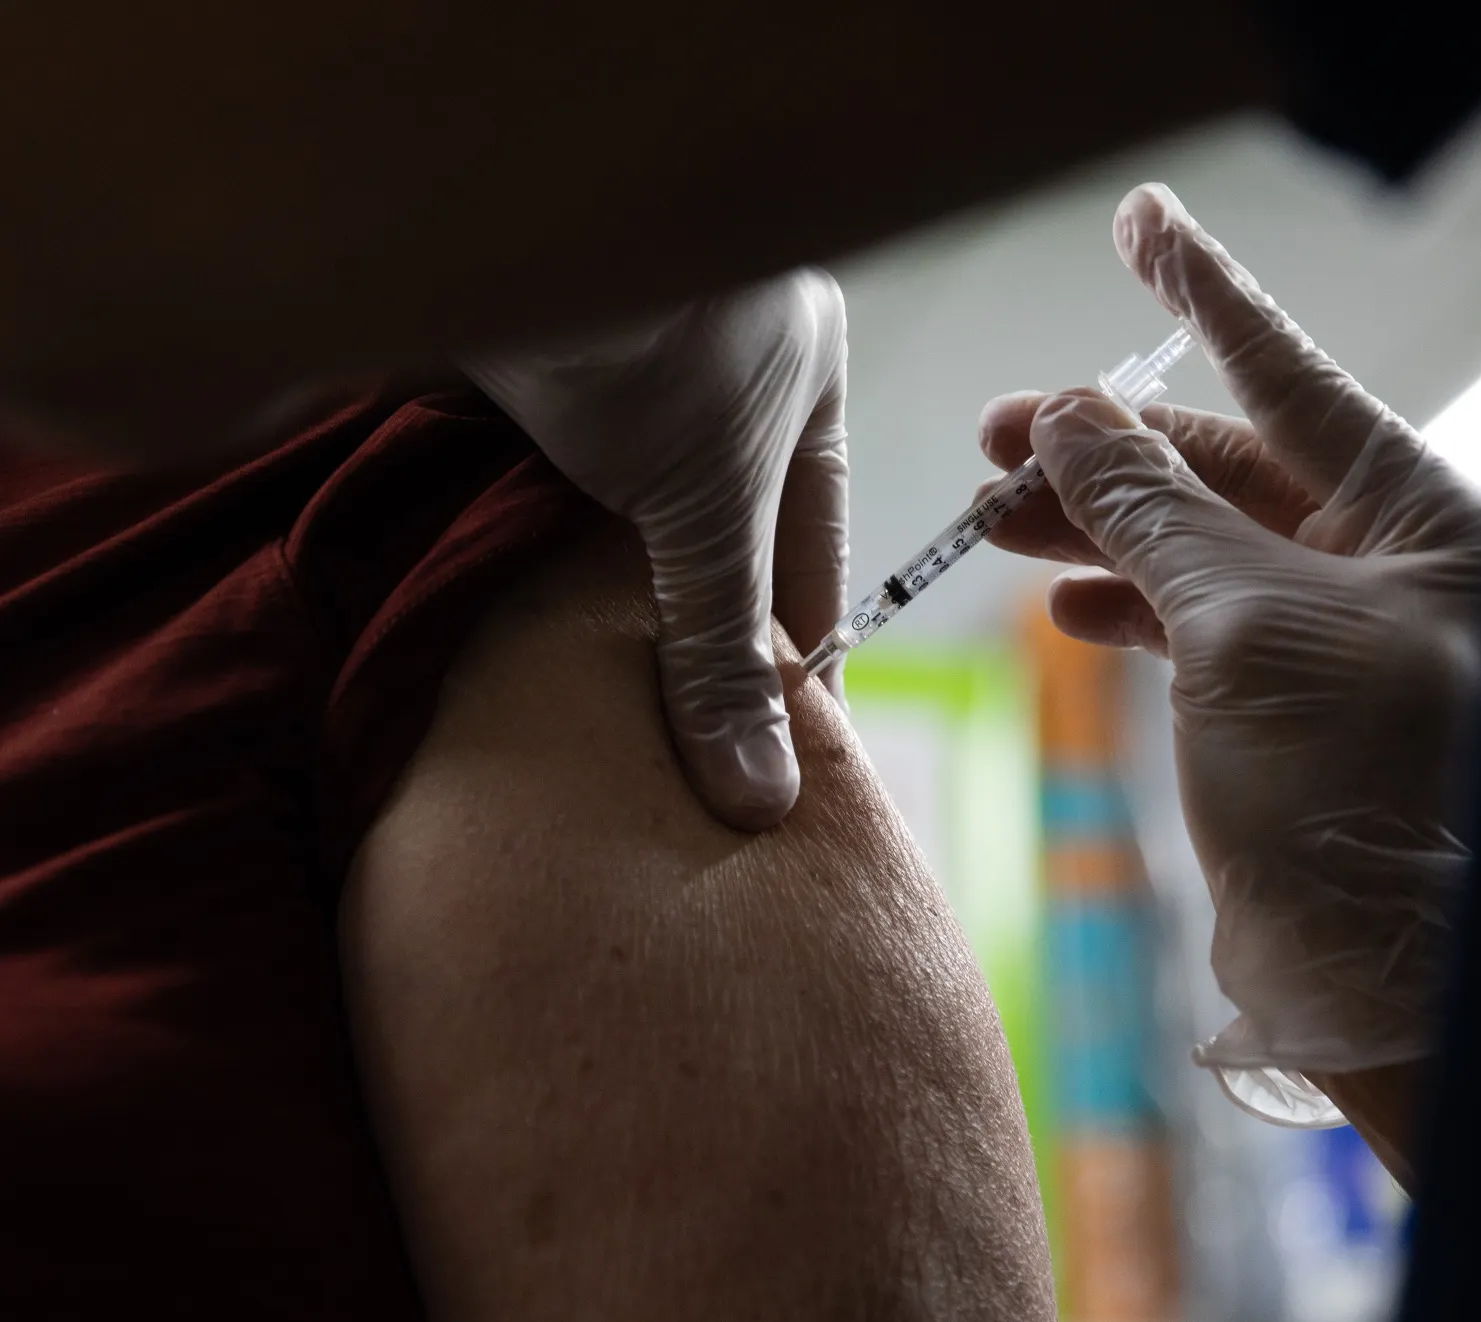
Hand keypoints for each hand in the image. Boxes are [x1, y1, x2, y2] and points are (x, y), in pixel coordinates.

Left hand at [467, 270, 847, 829]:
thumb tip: (761, 801)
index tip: (783, 756)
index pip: (813, 549)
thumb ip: (724, 648)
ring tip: (590, 713)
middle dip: (691, 634)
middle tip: (677, 756)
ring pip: (617, 509)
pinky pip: (531, 479)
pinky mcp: (515, 358)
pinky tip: (506, 618)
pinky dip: (522, 548)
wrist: (508, 199)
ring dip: (597, 597)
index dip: (799, 656)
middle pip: (712, 531)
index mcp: (803, 380)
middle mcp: (716, 364)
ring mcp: (614, 355)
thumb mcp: (708, 509)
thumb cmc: (659, 334)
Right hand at [979, 186, 1480, 1115]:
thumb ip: (1157, 515)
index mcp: (1422, 515)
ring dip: (1098, 529)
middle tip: (998, 436)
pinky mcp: (1300, 707)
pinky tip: (1065, 602)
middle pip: (1231, 466)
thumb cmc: (1365, 790)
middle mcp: (1394, 563)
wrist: (1400, 983)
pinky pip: (1205, 626)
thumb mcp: (1248, 629)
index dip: (1204, 296)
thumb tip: (1072, 421)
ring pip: (1203, 548)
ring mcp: (1345, 636)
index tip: (1142, 222)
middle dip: (1109, 447)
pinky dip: (1131, 608)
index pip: (1293, 373)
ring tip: (996, 518)